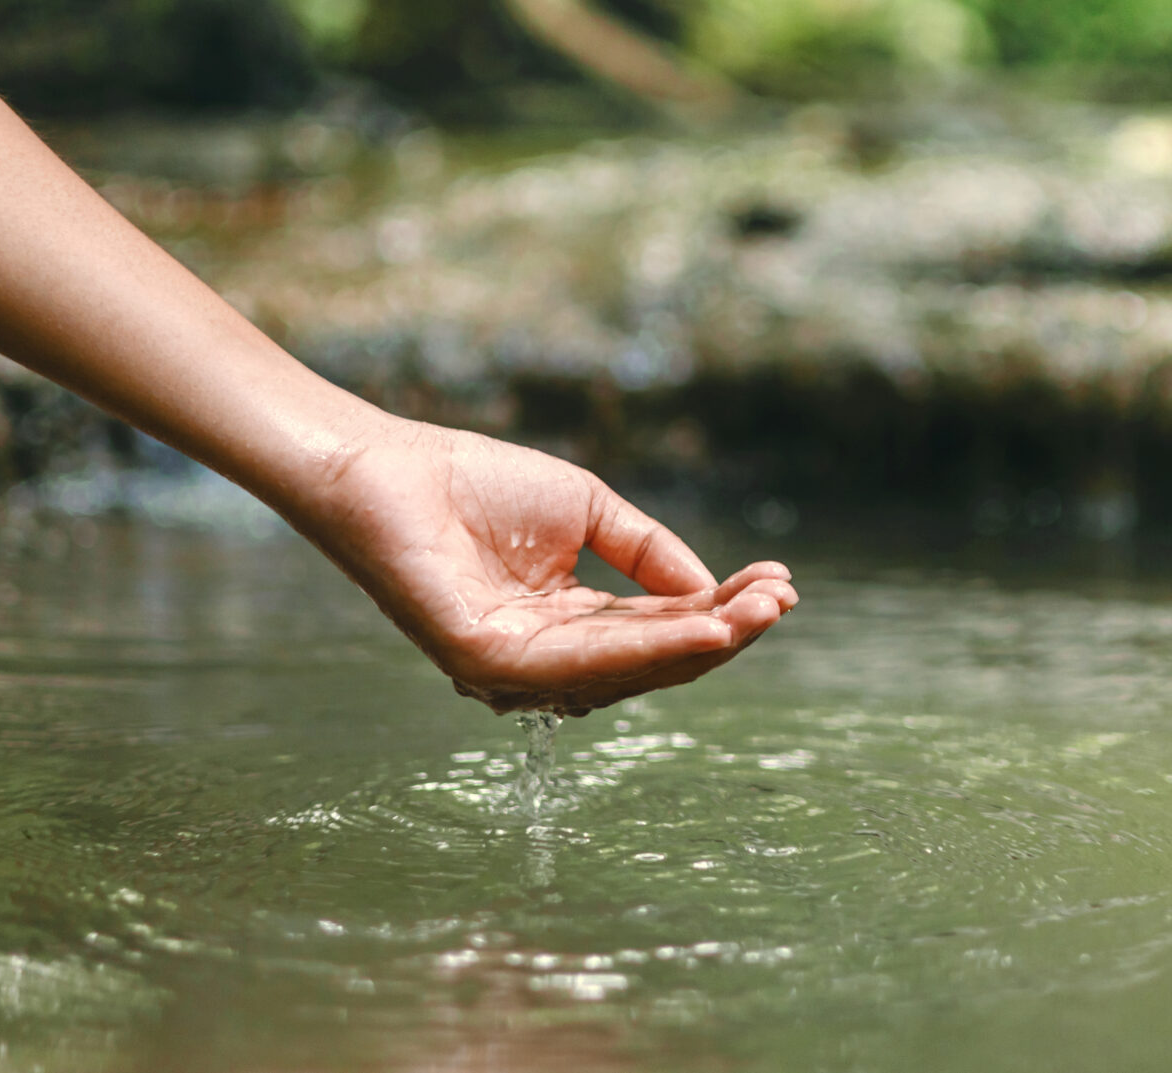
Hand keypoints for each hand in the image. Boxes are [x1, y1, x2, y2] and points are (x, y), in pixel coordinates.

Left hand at [288, 419, 796, 714]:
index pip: (660, 629)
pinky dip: (652, 647)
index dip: (722, 610)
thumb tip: (712, 592)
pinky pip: (584, 663)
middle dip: (726, 631)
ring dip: (704, 642)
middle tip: (783, 600)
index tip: (779, 586)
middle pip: (655, 659)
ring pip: (630, 669)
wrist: (388, 466)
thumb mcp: (590, 513)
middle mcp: (546, 662)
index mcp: (569, 627)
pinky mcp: (487, 662)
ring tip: (759, 611)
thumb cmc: (476, 483)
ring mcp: (516, 670)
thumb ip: (648, 554)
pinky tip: (704, 626)